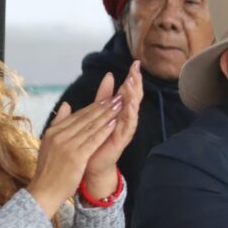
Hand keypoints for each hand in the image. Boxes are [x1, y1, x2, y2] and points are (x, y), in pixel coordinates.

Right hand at [28, 80, 126, 216]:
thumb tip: (67, 105)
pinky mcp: (76, 156)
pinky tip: (114, 123)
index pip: (77, 116)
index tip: (106, 98)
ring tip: (119, 106)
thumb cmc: (49, 171)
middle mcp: (59, 136)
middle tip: (116, 97)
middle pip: (85, 118)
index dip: (93, 106)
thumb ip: (59, 124)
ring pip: (90, 126)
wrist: (43, 192)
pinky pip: (93, 140)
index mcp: (53, 132)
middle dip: (103, 107)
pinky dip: (104, 130)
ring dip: (106, 115)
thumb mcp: (49, 144)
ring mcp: (67, 146)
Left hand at [83, 63, 143, 200]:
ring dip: (133, 96)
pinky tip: (130, 105)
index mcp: (118, 110)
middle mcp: (124, 118)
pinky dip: (130, 115)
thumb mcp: (98, 112)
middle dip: (136, 83)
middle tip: (136, 70)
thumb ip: (103, 95)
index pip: (127, 90)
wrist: (90, 164)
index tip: (135, 63)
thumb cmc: (95, 139)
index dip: (132, 77)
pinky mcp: (122, 140)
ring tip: (133, 83)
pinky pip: (128, 126)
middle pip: (133, 97)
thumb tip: (109, 75)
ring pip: (132, 110)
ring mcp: (125, 129)